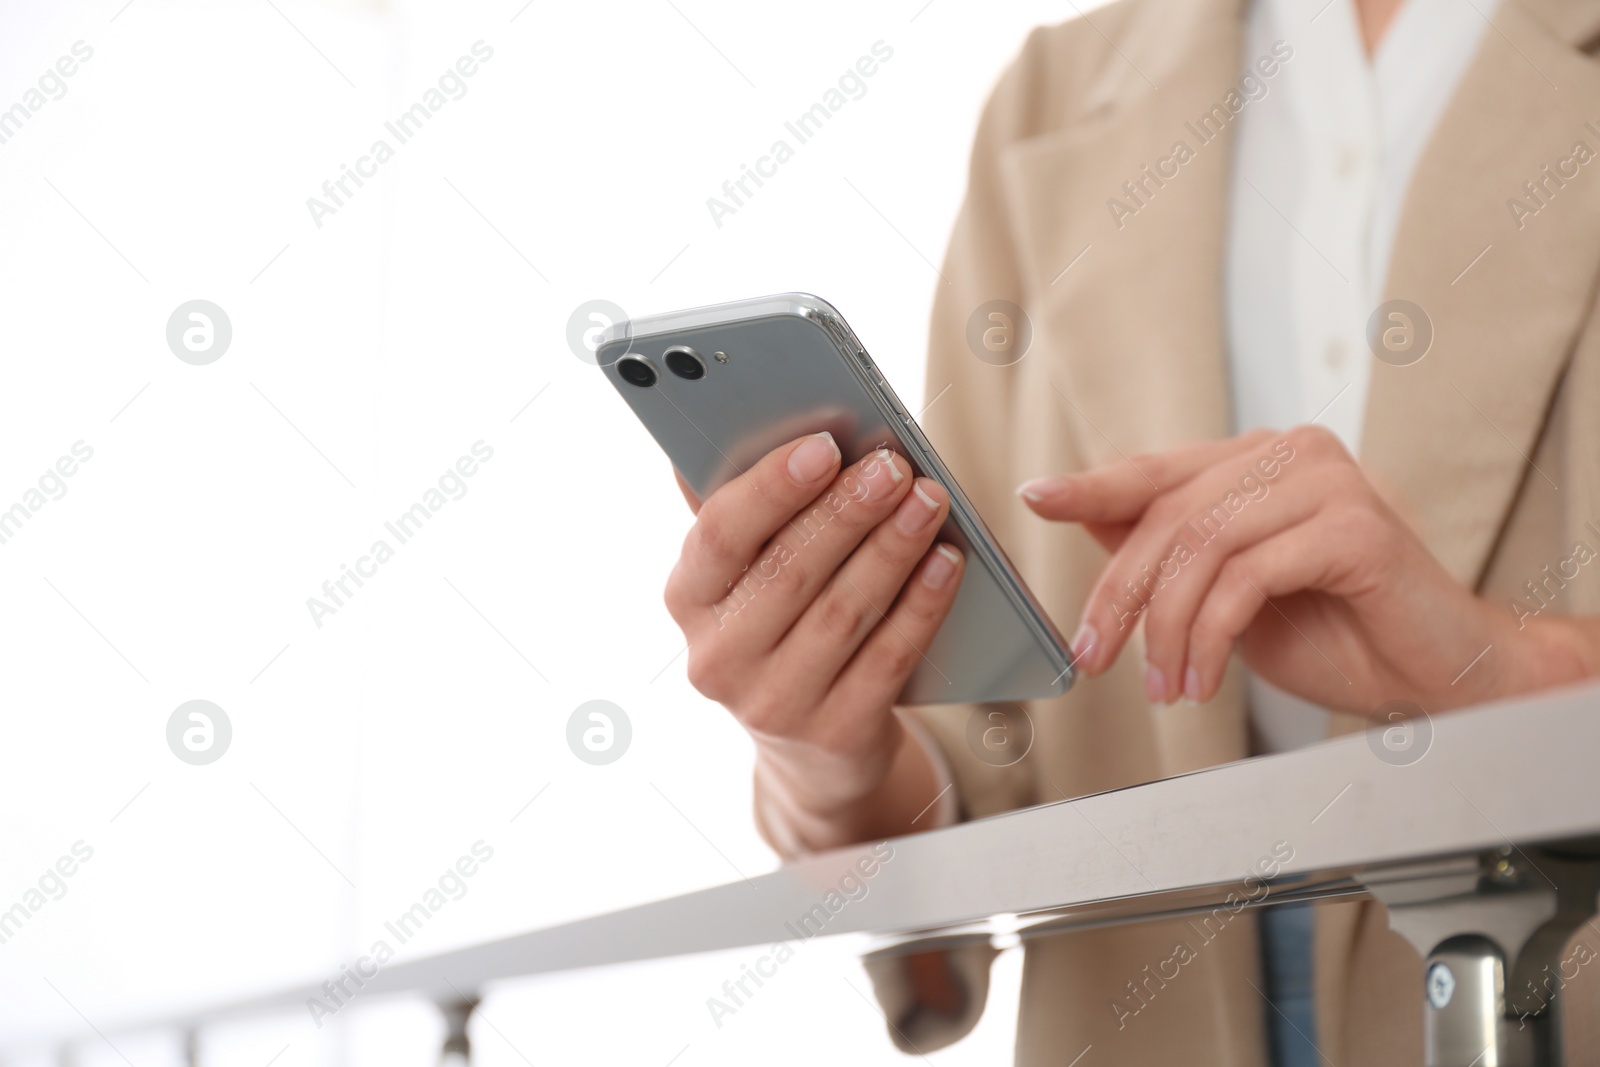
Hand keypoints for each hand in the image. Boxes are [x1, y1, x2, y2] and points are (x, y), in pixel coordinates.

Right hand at [664, 433, 964, 850]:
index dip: (771, 489)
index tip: (824, 446)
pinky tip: (946, 562)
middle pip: (788, 572)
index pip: (719, 536)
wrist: (814, 748)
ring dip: (892, 549)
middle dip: (847, 512)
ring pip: (842, 613)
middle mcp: (718, 658)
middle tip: (894, 466)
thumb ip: (747, 507)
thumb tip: (733, 419)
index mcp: (688, 599)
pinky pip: (887, 658)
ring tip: (929, 500)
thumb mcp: (747, 575)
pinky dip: (921, 605)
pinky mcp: (835, 733)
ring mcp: (774, 704)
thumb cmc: (782, 625)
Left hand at [1018, 425, 1594, 712]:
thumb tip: (1089, 522)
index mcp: (1258, 462)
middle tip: (1093, 654)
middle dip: (1120, 595)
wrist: (1440, 674)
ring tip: (1164, 686)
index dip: (1093, 486)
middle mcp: (1290, 455)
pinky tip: (1204, 679)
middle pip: (1167, 516)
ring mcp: (1327, 482)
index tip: (1037, 499)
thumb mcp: (1230, 593)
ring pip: (1201, 548)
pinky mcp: (1354, 525)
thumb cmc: (1339, 632)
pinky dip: (1212, 636)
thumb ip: (1173, 551)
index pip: (1156, 470)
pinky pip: (1247, 578)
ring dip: (1168, 630)